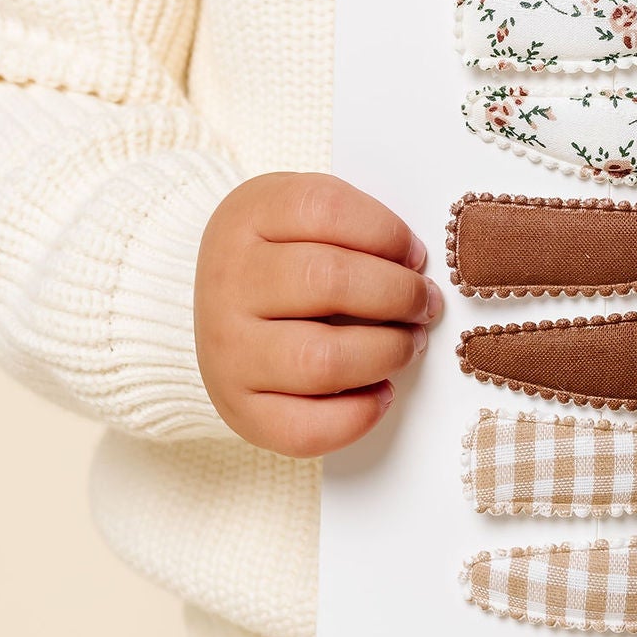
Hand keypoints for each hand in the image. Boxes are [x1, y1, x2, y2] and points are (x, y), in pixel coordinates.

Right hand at [194, 172, 441, 456]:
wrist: (212, 307)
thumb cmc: (278, 258)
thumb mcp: (300, 216)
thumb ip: (353, 226)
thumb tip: (416, 269)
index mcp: (249, 216)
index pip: (325, 210)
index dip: (386, 232)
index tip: (414, 255)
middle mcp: (229, 281)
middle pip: (329, 281)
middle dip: (399, 295)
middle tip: (424, 304)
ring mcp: (228, 349)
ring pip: (322, 360)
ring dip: (387, 353)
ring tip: (407, 344)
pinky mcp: (238, 408)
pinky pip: (305, 427)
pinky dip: (358, 415)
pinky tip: (379, 391)